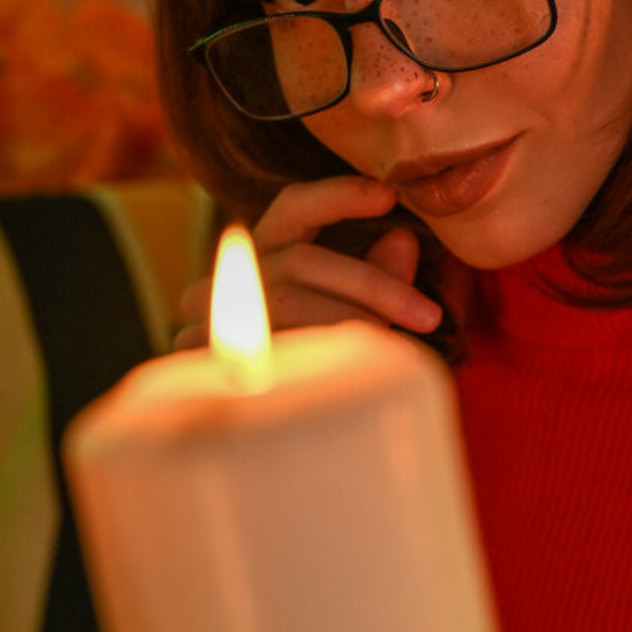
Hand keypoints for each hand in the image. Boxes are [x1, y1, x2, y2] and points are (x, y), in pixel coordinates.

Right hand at [174, 177, 442, 347]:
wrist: (262, 436)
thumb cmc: (317, 364)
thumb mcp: (355, 314)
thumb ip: (376, 280)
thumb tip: (403, 242)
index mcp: (266, 253)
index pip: (294, 206)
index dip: (339, 195)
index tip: (389, 195)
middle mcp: (230, 275)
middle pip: (303, 260)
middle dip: (374, 284)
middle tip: (428, 315)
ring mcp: (209, 316)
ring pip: (290, 302)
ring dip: (350, 322)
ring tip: (393, 349)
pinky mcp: (203, 360)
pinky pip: (272, 348)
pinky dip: (319, 355)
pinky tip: (351, 369)